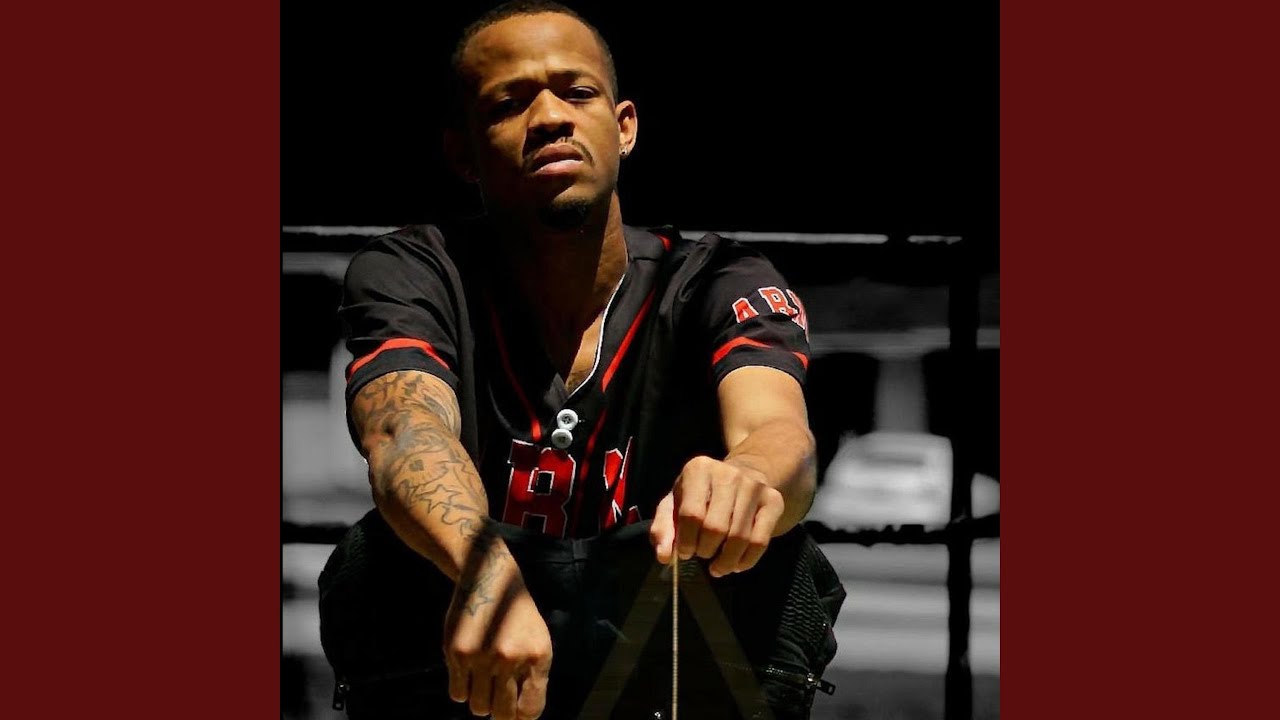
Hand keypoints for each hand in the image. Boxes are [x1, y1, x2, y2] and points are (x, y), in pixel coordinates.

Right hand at [444, 545, 552, 719]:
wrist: (490, 577)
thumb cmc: (517, 616)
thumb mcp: (537, 641)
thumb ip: (533, 679)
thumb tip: (520, 719)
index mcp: (538, 656)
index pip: (530, 710)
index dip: (520, 717)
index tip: (514, 713)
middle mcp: (511, 658)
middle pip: (502, 714)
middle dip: (500, 713)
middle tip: (496, 701)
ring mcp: (483, 656)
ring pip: (478, 707)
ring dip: (480, 701)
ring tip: (483, 683)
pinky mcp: (457, 652)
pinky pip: (457, 693)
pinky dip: (462, 689)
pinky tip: (468, 673)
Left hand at [649, 455, 784, 576]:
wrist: (740, 475)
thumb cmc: (701, 495)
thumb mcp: (674, 504)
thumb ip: (663, 529)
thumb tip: (664, 556)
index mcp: (699, 469)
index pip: (691, 514)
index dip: (686, 541)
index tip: (685, 552)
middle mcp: (729, 474)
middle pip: (716, 528)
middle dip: (706, 550)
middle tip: (703, 554)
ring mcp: (754, 486)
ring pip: (740, 538)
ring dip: (726, 561)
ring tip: (718, 566)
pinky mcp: (773, 501)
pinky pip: (760, 541)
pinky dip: (746, 561)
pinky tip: (736, 565)